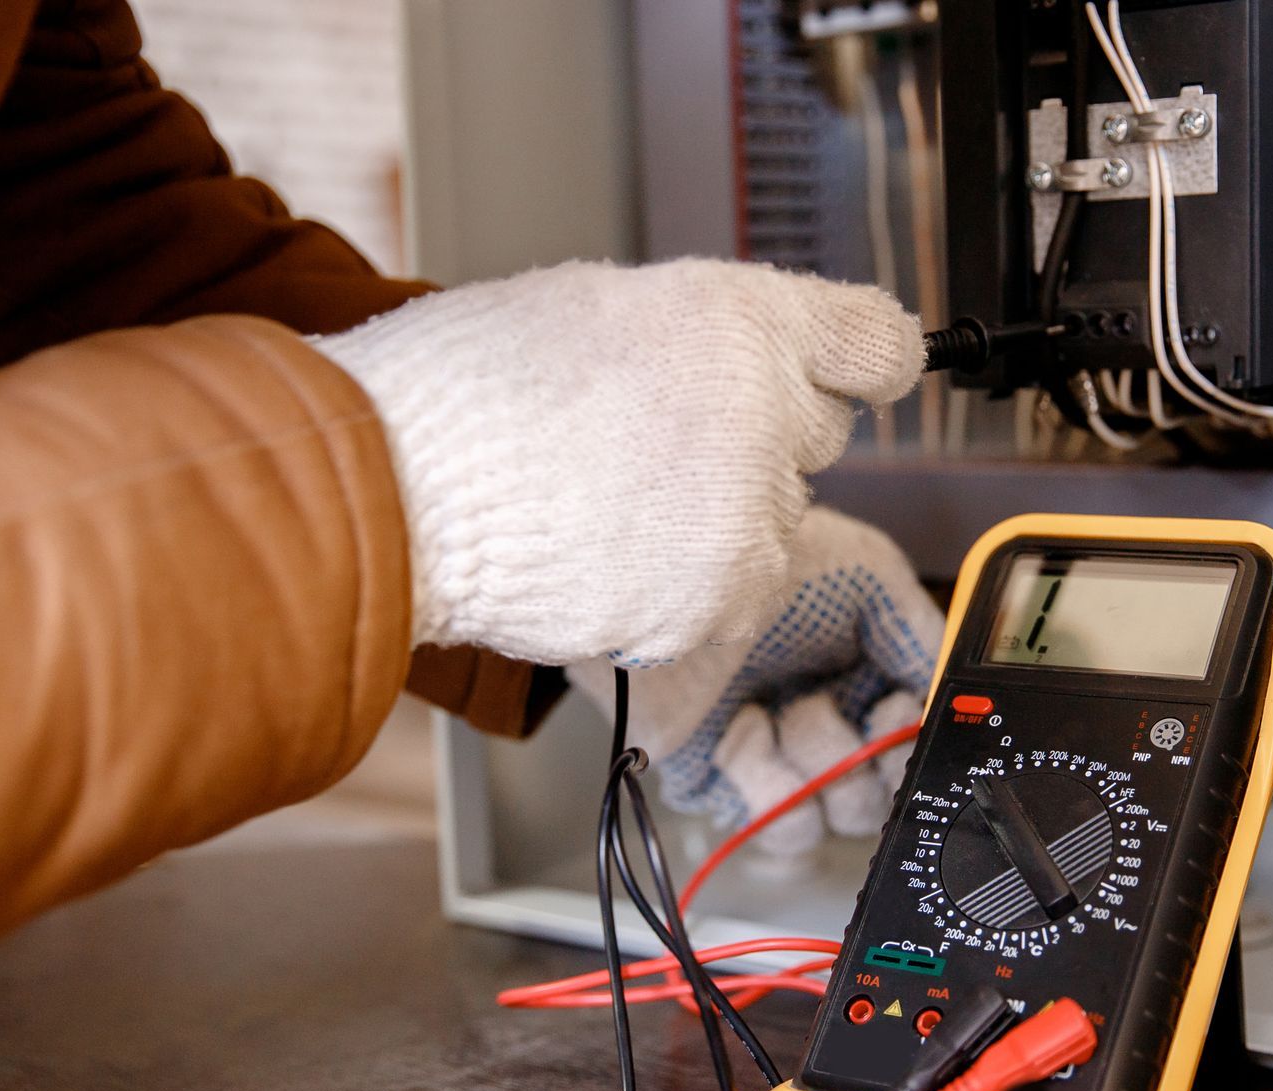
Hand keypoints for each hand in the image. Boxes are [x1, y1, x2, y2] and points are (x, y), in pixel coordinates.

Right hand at [309, 259, 923, 663]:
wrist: (394, 491)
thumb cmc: (468, 392)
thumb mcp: (602, 305)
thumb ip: (707, 335)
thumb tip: (754, 364)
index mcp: (741, 321)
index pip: (879, 343)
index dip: (861, 361)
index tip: (858, 374)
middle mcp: (763, 417)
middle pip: (819, 436)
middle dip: (759, 438)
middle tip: (658, 438)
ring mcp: (743, 520)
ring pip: (775, 523)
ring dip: (720, 519)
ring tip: (610, 500)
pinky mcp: (715, 602)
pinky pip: (731, 592)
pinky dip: (683, 584)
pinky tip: (606, 551)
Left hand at [569, 508, 942, 859]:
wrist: (663, 585)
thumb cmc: (755, 559)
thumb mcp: (869, 571)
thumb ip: (922, 635)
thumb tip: (941, 695)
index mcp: (860, 672)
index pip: (914, 741)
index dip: (912, 736)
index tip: (892, 706)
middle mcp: (823, 717)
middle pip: (884, 793)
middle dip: (869, 757)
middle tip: (836, 710)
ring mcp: (775, 756)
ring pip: (839, 815)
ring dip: (820, 763)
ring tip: (780, 710)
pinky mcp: (726, 786)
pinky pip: (780, 824)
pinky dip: (771, 783)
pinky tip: (745, 730)